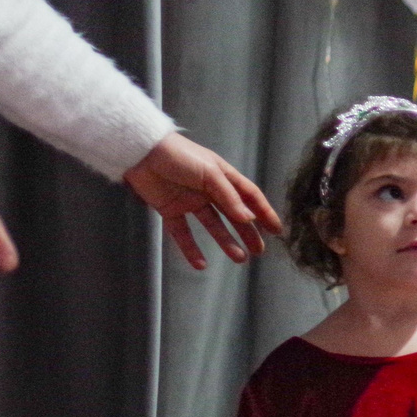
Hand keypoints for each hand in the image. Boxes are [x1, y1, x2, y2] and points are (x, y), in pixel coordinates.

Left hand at [125, 132, 281, 269]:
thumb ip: (229, 197)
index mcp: (223, 177)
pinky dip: (191, 248)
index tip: (276, 230)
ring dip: (226, 241)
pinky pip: (183, 233)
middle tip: (258, 250)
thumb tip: (248, 219)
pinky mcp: (171, 210)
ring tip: (239, 258)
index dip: (264, 212)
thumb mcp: (210, 173)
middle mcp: (210, 190)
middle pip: (234, 214)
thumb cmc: (179, 156)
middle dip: (248, 232)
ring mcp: (191, 201)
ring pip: (213, 225)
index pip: (249, 197)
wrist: (141, 152)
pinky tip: (200, 264)